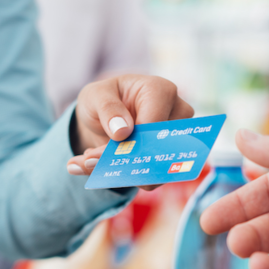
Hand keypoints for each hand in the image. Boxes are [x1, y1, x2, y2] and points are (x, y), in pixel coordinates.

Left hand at [66, 74, 193, 177]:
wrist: (103, 115)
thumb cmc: (103, 98)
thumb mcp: (95, 96)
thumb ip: (107, 108)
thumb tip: (122, 132)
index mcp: (160, 91)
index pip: (154, 124)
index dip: (131, 142)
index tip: (104, 152)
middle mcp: (176, 114)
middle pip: (160, 147)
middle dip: (127, 161)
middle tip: (92, 163)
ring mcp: (176, 137)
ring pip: (159, 166)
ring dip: (125, 172)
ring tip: (93, 164)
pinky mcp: (167, 156)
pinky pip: (153, 176)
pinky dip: (127, 177)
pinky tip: (104, 168)